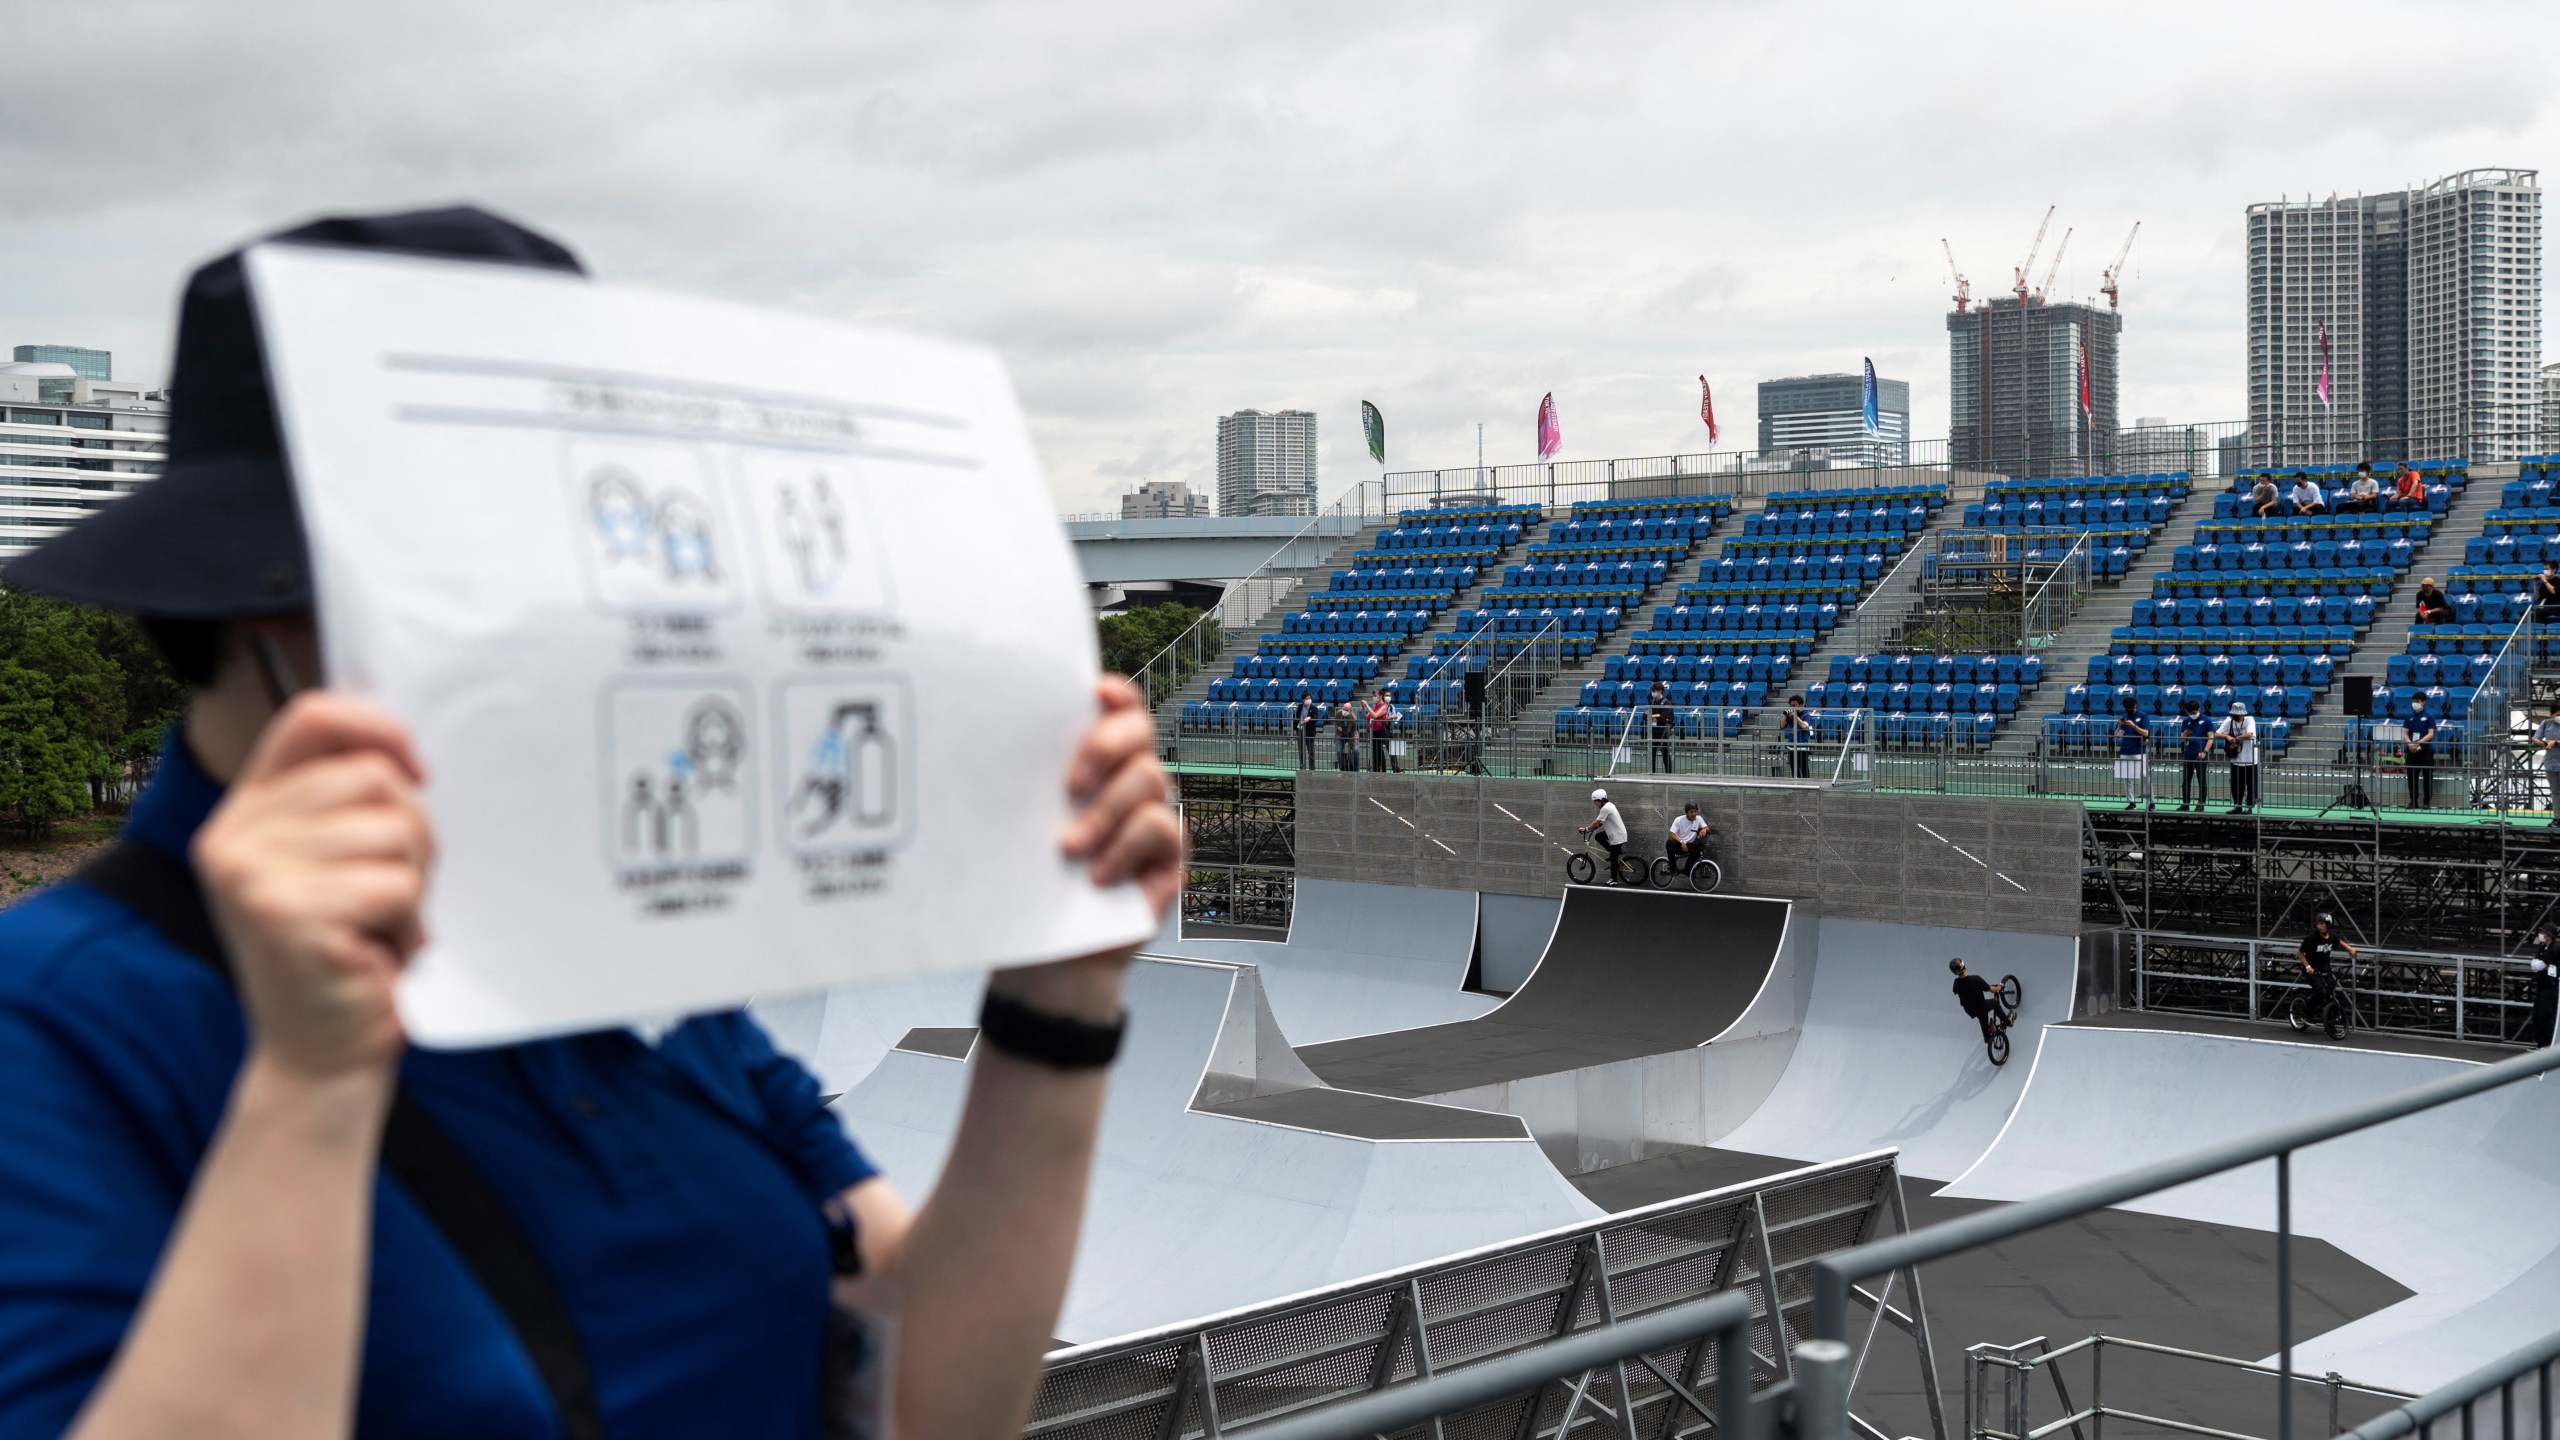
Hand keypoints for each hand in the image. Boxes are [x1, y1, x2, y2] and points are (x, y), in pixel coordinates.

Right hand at [192, 694, 433, 1084]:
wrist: (320, 1058)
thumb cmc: (346, 954)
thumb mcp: (336, 864)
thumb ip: (348, 803)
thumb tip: (404, 754)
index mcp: (244, 811)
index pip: (312, 717)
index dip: (378, 728)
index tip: (417, 773)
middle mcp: (233, 836)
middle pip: (371, 777)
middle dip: (412, 835)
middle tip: (393, 893)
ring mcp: (252, 875)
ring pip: (393, 831)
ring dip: (412, 885)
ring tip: (380, 928)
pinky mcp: (286, 915)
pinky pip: (395, 886)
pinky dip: (408, 924)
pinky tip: (380, 955)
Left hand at [1000, 677, 1182, 1020]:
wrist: (1051, 954)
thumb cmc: (1032, 882)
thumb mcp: (1021, 827)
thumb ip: (1022, 785)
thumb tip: (982, 744)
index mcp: (1096, 762)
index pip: (1118, 709)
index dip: (1115, 695)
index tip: (1095, 693)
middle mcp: (1129, 779)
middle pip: (1141, 731)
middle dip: (1108, 746)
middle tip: (1071, 782)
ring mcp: (1153, 814)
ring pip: (1150, 779)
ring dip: (1105, 812)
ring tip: (1068, 847)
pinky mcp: (1168, 856)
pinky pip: (1160, 829)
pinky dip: (1124, 848)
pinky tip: (1096, 875)